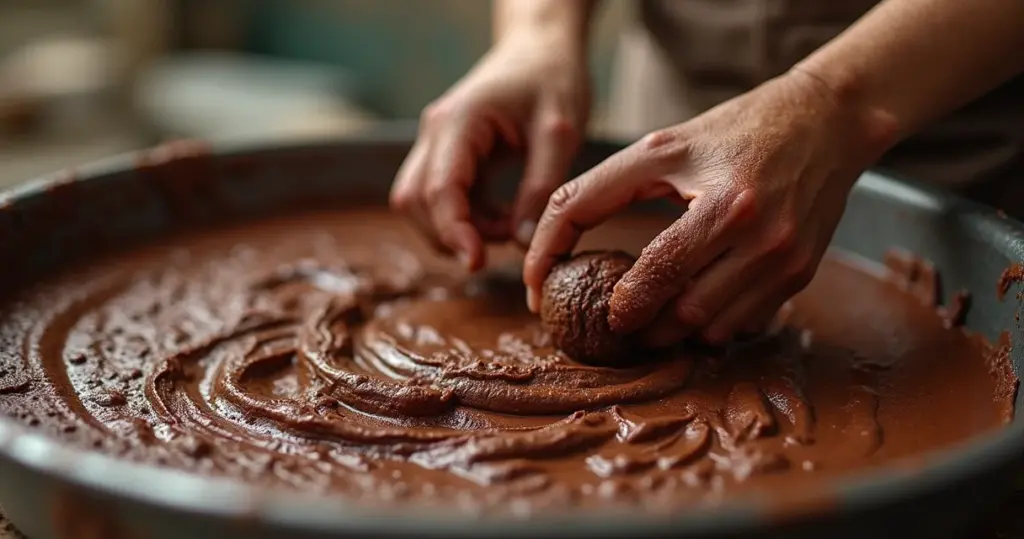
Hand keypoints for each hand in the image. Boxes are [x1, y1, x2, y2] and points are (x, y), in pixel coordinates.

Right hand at [390, 30, 589, 270]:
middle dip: (451, 234)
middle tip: (505, 241)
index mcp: (459, 121)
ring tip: (508, 226)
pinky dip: (466, 219)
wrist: (542, 50)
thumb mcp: (561, 133)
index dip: (453, 232)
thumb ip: (541, 188)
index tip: (477, 263)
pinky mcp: (446, 156)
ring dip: (457, 229)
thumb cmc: (553, 81)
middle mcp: (435, 132)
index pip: (439, 189)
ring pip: (420, 204)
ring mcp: (436, 144)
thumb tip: (522, 242)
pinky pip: (440, 199)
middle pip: (415, 201)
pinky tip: (503, 218)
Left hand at [523, 69, 897, 345]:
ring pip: (709, 328)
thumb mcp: (661, 147)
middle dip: (636, 322)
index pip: (648, 267)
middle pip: (680, 310)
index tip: (559, 300)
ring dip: (670, 331)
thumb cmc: (734, 132)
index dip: (609, 295)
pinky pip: (742, 324)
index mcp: (723, 203)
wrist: (826, 122)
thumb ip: (601, 190)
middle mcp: (759, 236)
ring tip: (645, 317)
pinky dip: (709, 325)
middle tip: (610, 318)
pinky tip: (692, 305)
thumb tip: (550, 245)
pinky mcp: (800, 274)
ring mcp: (784, 260)